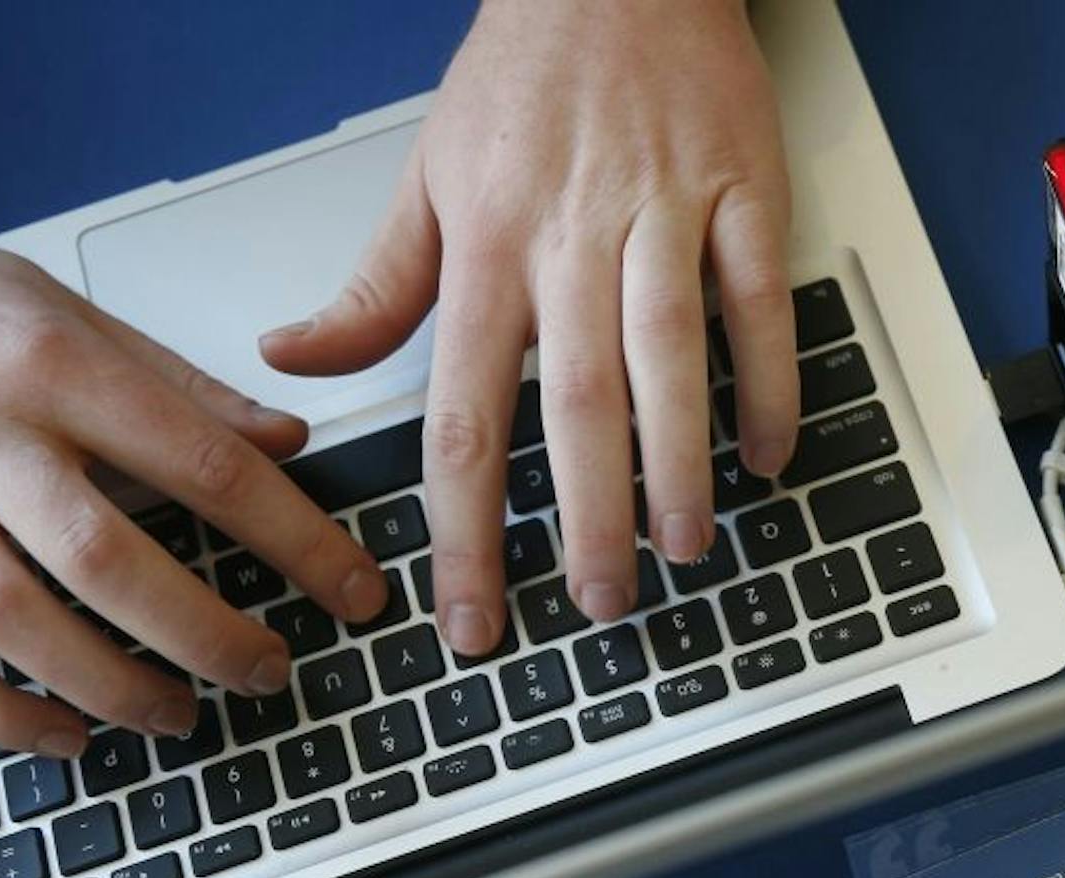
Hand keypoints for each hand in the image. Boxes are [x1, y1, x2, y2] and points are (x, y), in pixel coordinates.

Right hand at [0, 178, 389, 756]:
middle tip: (268, 670)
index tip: (353, 589)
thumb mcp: (71, 309)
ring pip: (11, 619)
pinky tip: (61, 734)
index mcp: (52, 365)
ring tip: (180, 714)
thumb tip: (288, 442)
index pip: (203, 465)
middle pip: (105, 558)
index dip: (294, 539)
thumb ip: (181, 387)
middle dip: (204, 632)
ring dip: (109, 685)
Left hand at [260, 0, 798, 652]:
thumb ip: (376, 286)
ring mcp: (662, 213)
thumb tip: (295, 355)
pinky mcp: (743, 190)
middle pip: (573, 405)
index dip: (463, 529)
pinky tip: (767, 453)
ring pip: (669, 359)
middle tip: (601, 607)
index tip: (471, 614)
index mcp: (486, 246)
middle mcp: (570, 237)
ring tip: (684, 547)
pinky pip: (757, 301)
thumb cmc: (523, 77)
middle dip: (586, 521)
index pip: (461, 414)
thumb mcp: (427, 175)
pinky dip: (770, 380)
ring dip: (680, 465)